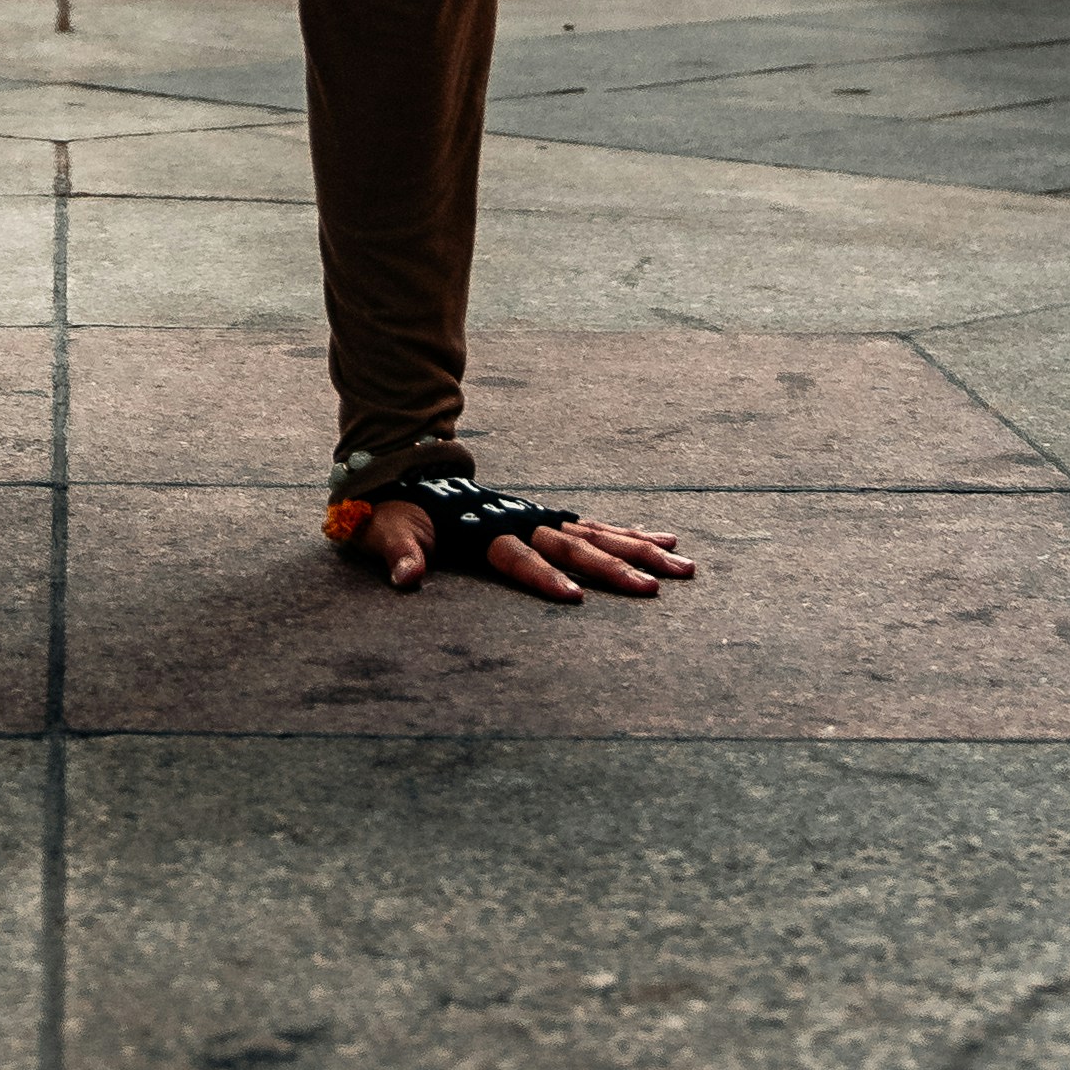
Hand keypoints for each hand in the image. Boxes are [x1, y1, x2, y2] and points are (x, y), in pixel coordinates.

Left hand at [353, 498, 693, 604]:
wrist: (406, 472)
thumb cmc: (395, 511)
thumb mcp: (385, 530)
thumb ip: (399, 553)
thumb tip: (405, 578)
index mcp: (482, 530)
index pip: (518, 556)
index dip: (543, 576)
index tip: (575, 597)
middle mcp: (520, 520)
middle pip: (573, 545)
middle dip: (615, 567)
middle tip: (655, 588)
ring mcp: (538, 517)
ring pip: (597, 535)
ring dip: (640, 550)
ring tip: (684, 567)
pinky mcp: (547, 518)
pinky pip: (597, 527)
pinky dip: (631, 533)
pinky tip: (665, 541)